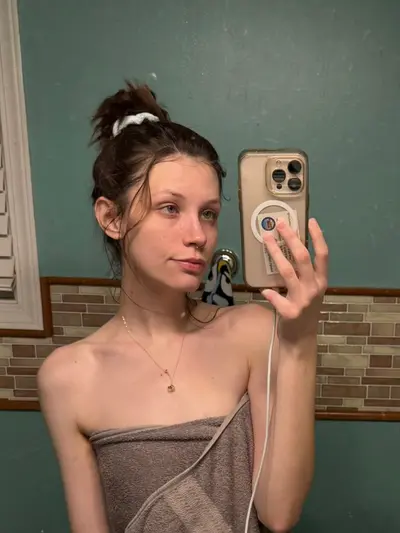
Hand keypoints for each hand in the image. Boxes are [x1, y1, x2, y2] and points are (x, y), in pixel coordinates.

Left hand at [261, 218, 327, 343]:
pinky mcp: (290, 312)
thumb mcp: (309, 291)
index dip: (318, 237)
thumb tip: (290, 249)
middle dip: (291, 238)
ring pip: (287, 271)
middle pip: (303, 257)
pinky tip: (264, 289)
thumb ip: (303, 274)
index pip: (323, 255)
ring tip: (265, 239)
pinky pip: (276, 297)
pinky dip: (269, 292)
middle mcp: (314, 288)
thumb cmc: (304, 311)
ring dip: (275, 253)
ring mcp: (303, 300)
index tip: (310, 220)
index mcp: (321, 281)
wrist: (300, 340)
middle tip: (280, 224)